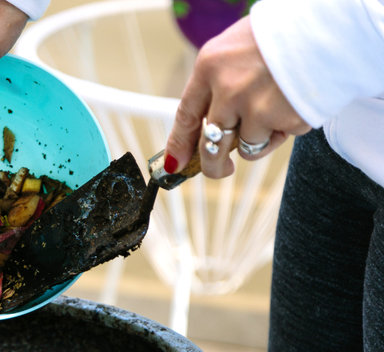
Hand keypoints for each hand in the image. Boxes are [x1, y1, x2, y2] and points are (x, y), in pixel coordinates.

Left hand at [164, 16, 310, 178]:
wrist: (331, 26)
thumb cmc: (285, 34)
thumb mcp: (237, 48)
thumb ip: (220, 81)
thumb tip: (208, 123)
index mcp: (210, 66)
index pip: (185, 115)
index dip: (179, 144)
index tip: (175, 163)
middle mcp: (226, 88)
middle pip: (210, 145)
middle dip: (213, 165)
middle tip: (221, 169)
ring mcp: (254, 106)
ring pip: (246, 147)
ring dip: (260, 137)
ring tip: (278, 107)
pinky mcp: (283, 119)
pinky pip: (278, 139)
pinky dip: (287, 128)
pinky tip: (295, 101)